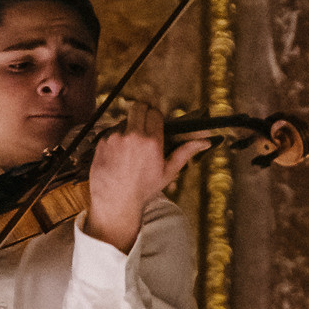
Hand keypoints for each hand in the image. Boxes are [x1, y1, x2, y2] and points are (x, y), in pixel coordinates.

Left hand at [83, 99, 203, 251]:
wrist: (115, 201)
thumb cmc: (144, 188)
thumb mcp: (168, 172)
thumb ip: (185, 152)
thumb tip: (206, 141)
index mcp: (151, 141)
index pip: (155, 113)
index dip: (155, 116)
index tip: (155, 123)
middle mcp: (133, 135)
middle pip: (138, 107)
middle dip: (142, 111)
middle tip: (144, 121)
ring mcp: (115, 137)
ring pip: (124, 120)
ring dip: (128, 127)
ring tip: (131, 147)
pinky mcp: (102, 141)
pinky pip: (111, 131)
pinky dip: (115, 138)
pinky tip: (119, 154)